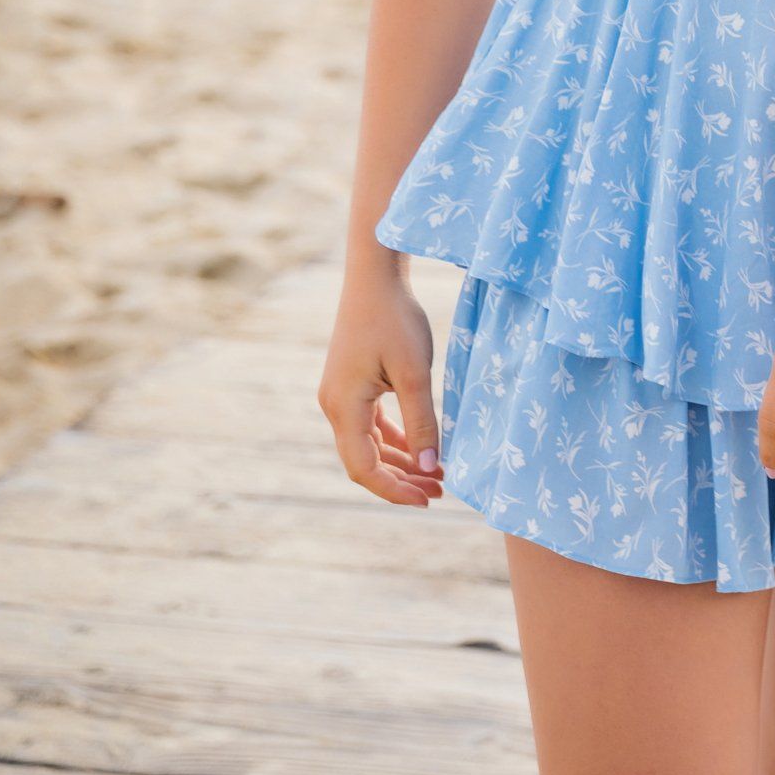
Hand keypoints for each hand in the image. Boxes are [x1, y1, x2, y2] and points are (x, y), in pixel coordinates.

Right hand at [318, 264, 444, 508]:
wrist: (375, 275)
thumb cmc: (395, 318)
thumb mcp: (415, 373)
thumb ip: (421, 423)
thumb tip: (429, 469)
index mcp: (344, 407)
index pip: (364, 469)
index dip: (394, 491)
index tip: (427, 499)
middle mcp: (335, 406)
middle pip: (365, 461)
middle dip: (401, 480)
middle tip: (439, 491)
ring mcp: (341, 394)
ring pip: (369, 444)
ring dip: (400, 461)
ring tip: (436, 474)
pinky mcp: (351, 384)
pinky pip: (371, 424)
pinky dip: (395, 439)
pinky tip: (420, 448)